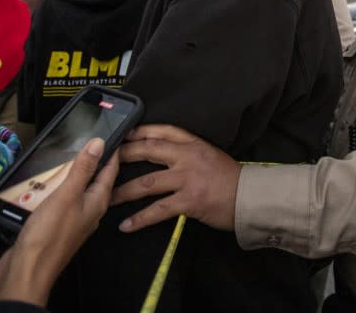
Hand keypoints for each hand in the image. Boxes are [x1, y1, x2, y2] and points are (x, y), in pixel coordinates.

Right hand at [0, 138, 118, 305]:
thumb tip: (99, 143)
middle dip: (92, 160)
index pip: (110, 170)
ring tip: (66, 154)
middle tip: (88, 138)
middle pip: (94, 179)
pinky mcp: (56, 224)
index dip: (112, 151)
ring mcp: (73, 218)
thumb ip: (82, 169)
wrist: (27, 270)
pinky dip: (56, 187)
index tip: (113, 132)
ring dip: (72, 173)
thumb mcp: (67, 195)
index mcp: (97, 201)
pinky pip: (60, 199)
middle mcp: (88, 209)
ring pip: (76, 189)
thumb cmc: (49, 235)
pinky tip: (46, 181)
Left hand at [111, 124, 240, 232]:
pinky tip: (125, 225)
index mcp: (193, 143)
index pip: (162, 130)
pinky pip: (158, 210)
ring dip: (123, 191)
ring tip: (106, 199)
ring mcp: (187, 179)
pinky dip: (139, 219)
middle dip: (123, 155)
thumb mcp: (210, 154)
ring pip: (147, 183)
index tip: (122, 133)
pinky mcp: (189, 201)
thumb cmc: (231, 178)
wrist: (251, 197)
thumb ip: (188, 151)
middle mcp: (187, 157)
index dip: (139, 130)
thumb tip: (163, 153)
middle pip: (148, 150)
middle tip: (104, 162)